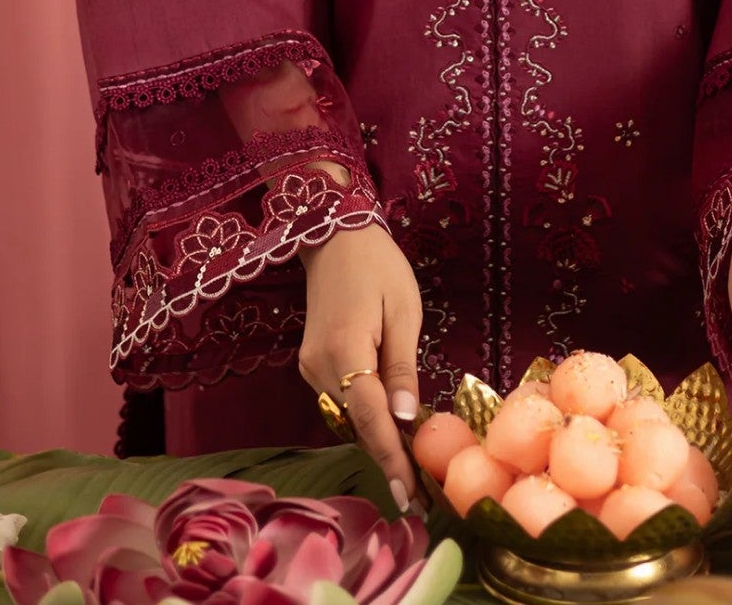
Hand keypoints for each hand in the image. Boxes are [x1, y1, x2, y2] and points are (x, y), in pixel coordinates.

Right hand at [297, 222, 422, 509]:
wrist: (334, 234)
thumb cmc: (378, 266)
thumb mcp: (404, 311)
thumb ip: (402, 367)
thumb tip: (406, 419)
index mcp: (345, 349)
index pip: (369, 417)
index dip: (391, 457)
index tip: (409, 496)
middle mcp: (319, 366)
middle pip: (358, 422)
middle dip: (388, 455)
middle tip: (421, 491)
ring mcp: (310, 366)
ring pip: (349, 415)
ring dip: (378, 436)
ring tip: (412, 464)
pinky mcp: (312, 363)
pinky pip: (343, 399)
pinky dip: (366, 414)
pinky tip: (389, 424)